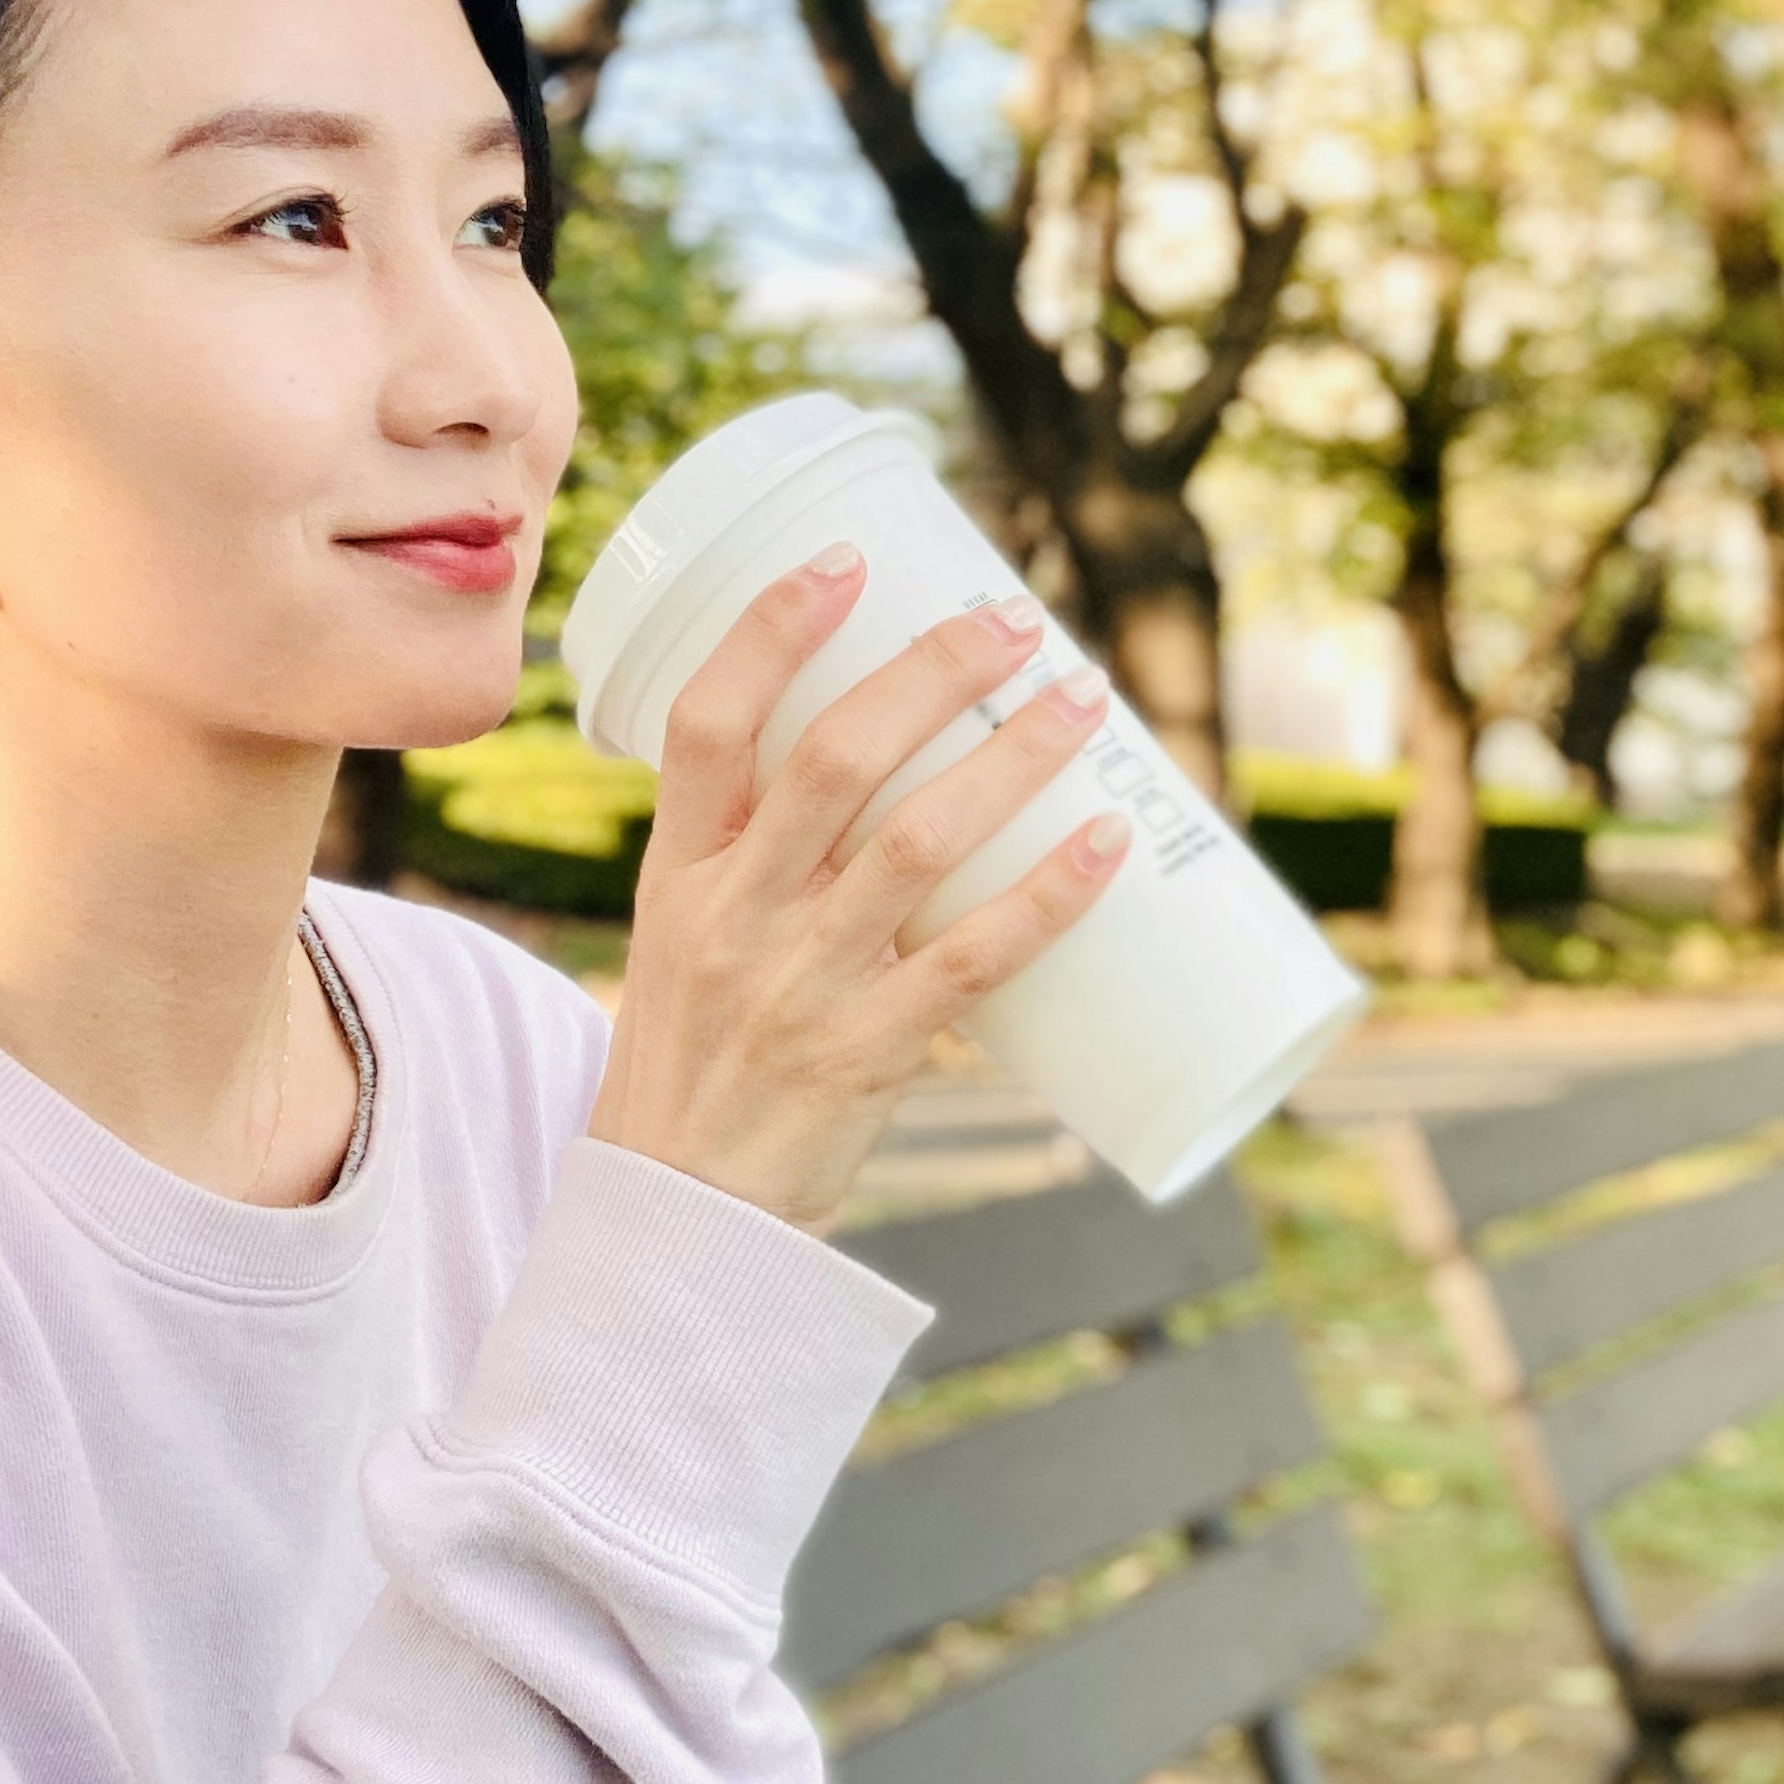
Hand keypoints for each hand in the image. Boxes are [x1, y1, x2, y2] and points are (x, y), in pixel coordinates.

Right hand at [585, 546, 1128, 1230]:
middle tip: (1015, 622)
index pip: (707, 722)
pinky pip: (975, 959)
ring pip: (920, 840)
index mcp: (678, 873)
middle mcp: (735, 914)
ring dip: (1013, 760)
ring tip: (1084, 703)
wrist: (679, 1222)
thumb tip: (879, 758)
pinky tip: (1106, 846)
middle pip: (835, 757)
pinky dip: (1047, 895)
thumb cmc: (694, 1063)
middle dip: (935, 672)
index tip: (847, 561)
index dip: (771, 630)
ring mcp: (802, 983)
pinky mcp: (866, 1052)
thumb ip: (755, 856)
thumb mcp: (684, 941)